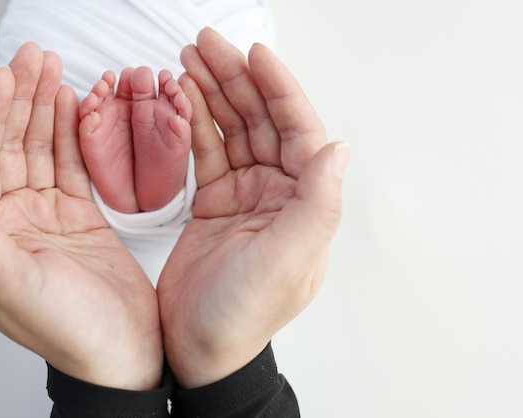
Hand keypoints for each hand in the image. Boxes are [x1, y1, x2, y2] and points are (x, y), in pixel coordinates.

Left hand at [0, 43, 162, 389]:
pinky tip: (75, 107)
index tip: (7, 76)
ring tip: (54, 70)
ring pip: (42, 149)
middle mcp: (12, 219)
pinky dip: (75, 135)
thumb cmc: (70, 331)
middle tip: (36, 57)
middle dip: (21, 98)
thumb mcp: (13, 285)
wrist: (124, 351)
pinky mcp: (81, 215)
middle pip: (11, 144)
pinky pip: (73, 164)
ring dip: (46, 109)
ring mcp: (47, 215)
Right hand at [157, 28, 349, 387]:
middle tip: (207, 44)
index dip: (278, 89)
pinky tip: (182, 99)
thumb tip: (340, 150)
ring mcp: (246, 195)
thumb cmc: (243, 313)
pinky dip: (193, 125)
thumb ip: (317, 205)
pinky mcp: (215, 202)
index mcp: (304, 203)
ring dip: (213, 94)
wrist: (198, 347)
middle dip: (236, 80)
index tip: (254, 55)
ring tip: (188, 61)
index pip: (298, 130)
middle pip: (261, 121)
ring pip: (233, 130)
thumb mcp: (286, 260)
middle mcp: (279, 193)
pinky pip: (207, 152)